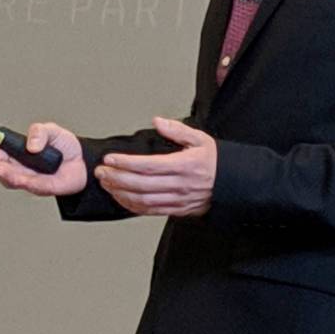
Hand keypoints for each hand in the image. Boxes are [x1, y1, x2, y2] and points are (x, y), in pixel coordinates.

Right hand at [0, 122, 86, 196]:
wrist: (84, 161)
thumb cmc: (66, 147)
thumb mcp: (52, 130)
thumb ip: (39, 132)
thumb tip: (31, 145)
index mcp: (21, 153)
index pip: (1, 153)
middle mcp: (22, 168)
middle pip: (3, 168)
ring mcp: (31, 179)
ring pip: (12, 179)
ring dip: (2, 173)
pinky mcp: (43, 188)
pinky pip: (31, 186)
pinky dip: (23, 182)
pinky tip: (17, 177)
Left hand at [95, 117, 215, 217]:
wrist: (233, 185)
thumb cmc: (216, 161)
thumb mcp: (200, 139)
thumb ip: (177, 130)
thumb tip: (158, 122)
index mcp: (184, 166)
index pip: (148, 165)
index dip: (126, 163)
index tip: (110, 158)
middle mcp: (179, 185)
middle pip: (141, 185)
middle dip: (117, 178)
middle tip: (101, 171)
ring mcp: (178, 200)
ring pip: (143, 200)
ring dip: (120, 193)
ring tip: (106, 183)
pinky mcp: (177, 210)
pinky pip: (150, 211)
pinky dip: (132, 206)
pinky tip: (121, 198)